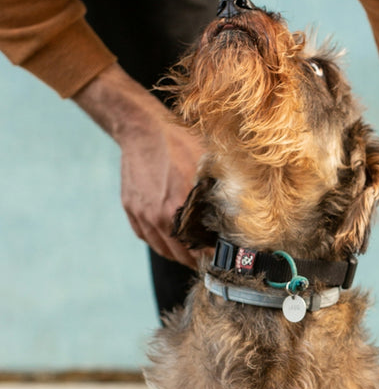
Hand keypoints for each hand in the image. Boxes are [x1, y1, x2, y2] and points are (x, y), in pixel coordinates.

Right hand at [72, 64, 201, 266]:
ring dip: (177, 254)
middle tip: (209, 258)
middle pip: (180, 253)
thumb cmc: (180, 144)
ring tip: (192, 253)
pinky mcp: (130, 208)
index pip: (198, 246)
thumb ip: (219, 194)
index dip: (211, 254)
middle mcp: (158, 216)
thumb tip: (237, 212)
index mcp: (179, 208)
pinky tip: (170, 239)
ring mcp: (141, 214)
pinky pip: (145, 236)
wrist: (142, 129)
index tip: (221, 256)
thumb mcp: (208, 167)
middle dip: (195, 258)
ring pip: (161, 248)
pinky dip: (158, 242)